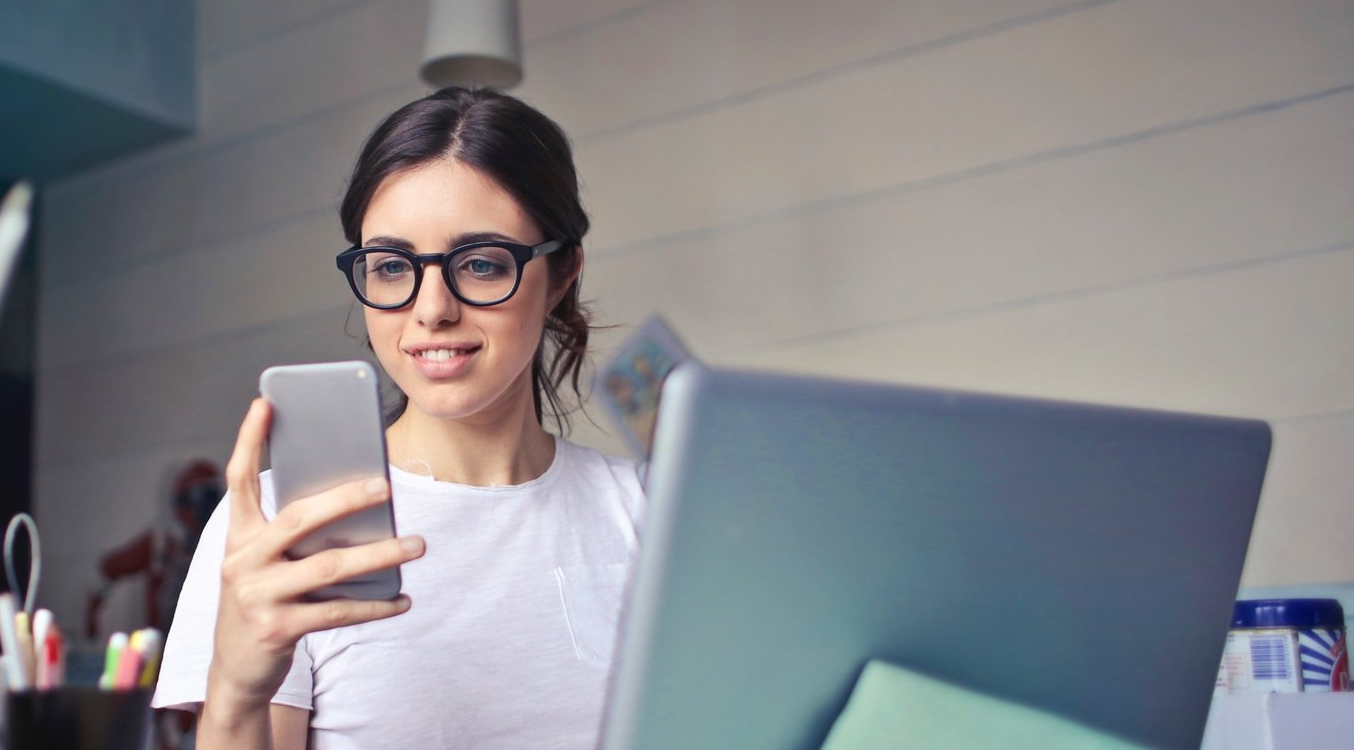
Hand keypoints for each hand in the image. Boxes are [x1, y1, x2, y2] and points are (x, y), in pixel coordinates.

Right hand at [207, 399, 424, 710]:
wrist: (237, 670)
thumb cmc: (265, 601)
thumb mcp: (267, 564)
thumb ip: (297, 536)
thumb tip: (360, 503)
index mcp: (238, 537)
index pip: (239, 480)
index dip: (248, 440)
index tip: (265, 403)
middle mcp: (241, 561)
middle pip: (298, 518)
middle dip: (344, 499)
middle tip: (385, 486)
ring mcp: (256, 596)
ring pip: (328, 566)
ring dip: (379, 555)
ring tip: (417, 544)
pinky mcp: (276, 629)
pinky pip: (338, 611)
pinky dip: (376, 606)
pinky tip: (403, 599)